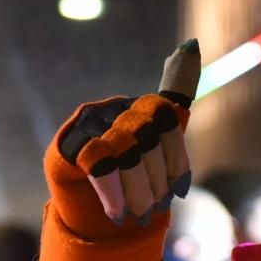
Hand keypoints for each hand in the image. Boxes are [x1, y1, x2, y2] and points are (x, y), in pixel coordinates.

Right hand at [53, 40, 199, 230]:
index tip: (180, 190)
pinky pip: (98, 165)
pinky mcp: (69, 145)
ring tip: (139, 215)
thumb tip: (190, 45)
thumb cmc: (131, 164)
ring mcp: (90, 124)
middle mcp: (117, 107)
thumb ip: (178, 101)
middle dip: (156, 182)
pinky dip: (113, 193)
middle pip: (147, 139)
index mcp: (144, 104)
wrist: (82, 191)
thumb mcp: (162, 141)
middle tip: (155, 209)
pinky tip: (118, 212)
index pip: (169, 121)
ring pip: (124, 153)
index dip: (177, 159)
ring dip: (136, 192)